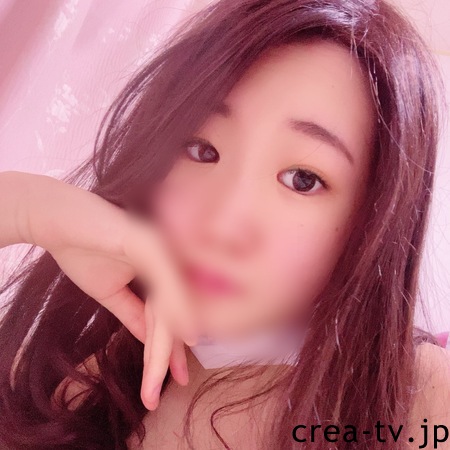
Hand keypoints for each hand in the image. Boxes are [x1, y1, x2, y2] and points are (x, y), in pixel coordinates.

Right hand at [22, 173, 200, 408]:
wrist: (53, 219)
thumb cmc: (81, 249)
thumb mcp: (110, 292)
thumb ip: (134, 313)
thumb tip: (150, 339)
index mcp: (160, 267)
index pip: (169, 310)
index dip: (174, 342)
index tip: (177, 373)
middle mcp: (167, 256)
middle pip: (174, 308)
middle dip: (174, 348)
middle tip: (181, 381)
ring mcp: (160, 247)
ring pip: (172, 300)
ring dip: (172, 339)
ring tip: (174, 374)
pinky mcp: (148, 241)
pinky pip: (166, 279)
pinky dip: (177, 306)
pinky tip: (187, 333)